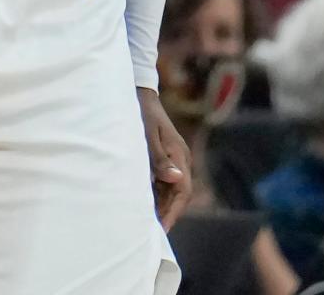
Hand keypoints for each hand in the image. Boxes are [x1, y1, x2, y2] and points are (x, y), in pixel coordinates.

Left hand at [137, 87, 191, 229]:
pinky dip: (156, 192)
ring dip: (161, 204)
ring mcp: (174, 157)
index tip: (162, 229)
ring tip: (146, 222)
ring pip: (171, 188)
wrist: (141, 93)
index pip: (182, 190)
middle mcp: (180, 158)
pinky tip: (145, 202)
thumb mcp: (148, 135)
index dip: (173, 211)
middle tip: (152, 231)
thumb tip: (176, 179)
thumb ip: (160, 159)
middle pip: (178, 193)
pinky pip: (164, 180)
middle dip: (167, 212)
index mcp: (179, 155)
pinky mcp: (165, 156)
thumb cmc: (143, 113)